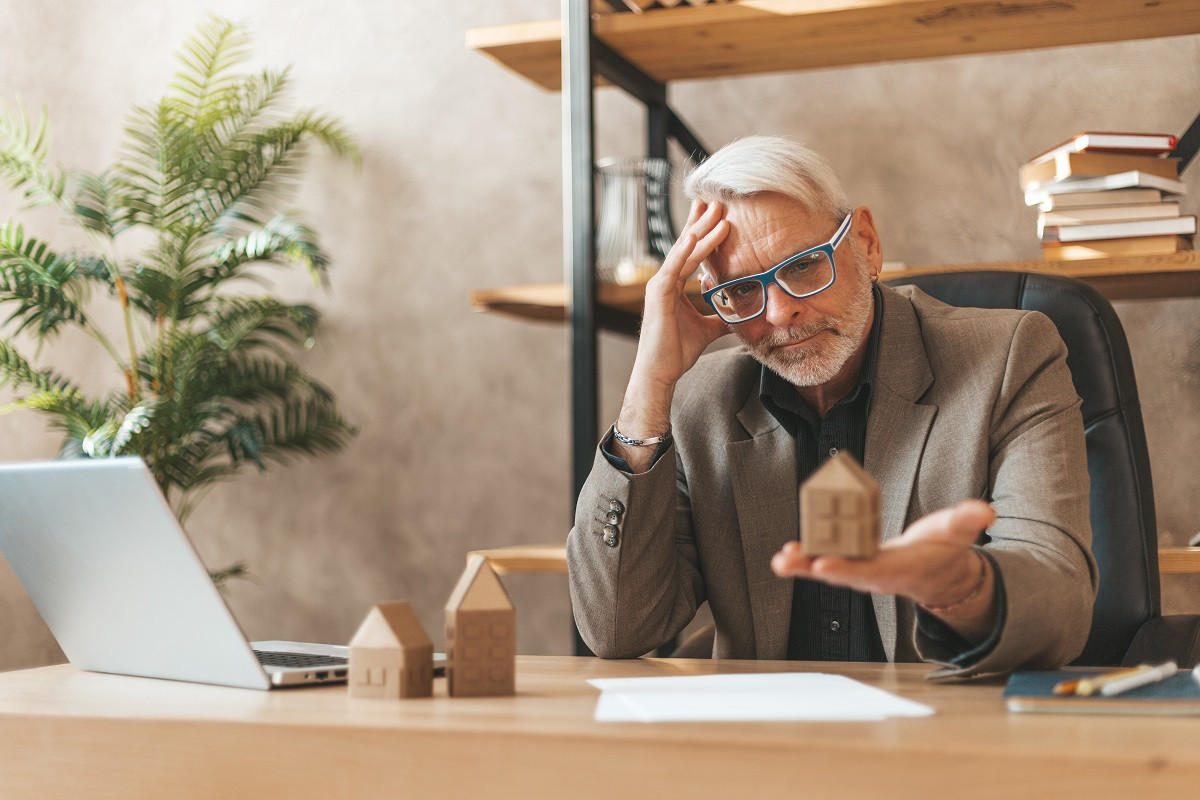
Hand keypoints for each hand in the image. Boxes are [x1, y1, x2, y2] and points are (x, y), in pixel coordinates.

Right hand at [629, 200, 730, 393]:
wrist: (661, 372)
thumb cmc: (676, 351)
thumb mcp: (707, 329)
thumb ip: (721, 317)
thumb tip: (739, 315)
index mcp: (674, 285)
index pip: (691, 252)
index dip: (703, 232)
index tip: (717, 212)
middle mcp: (665, 280)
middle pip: (686, 244)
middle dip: (702, 222)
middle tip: (717, 200)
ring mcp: (659, 285)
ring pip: (683, 251)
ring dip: (701, 231)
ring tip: (717, 212)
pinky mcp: (658, 294)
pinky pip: (674, 267)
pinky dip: (685, 251)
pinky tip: (695, 236)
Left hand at [770, 500, 998, 640]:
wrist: (937, 572)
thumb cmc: (945, 549)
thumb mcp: (959, 532)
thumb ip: (969, 520)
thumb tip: (987, 511)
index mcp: (900, 567)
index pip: (871, 569)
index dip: (847, 568)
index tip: (824, 566)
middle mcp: (876, 574)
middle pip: (842, 574)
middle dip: (814, 569)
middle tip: (789, 563)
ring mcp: (862, 572)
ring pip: (828, 570)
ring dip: (802, 566)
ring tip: (780, 560)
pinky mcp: (852, 564)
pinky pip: (826, 562)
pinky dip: (806, 559)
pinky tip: (787, 552)